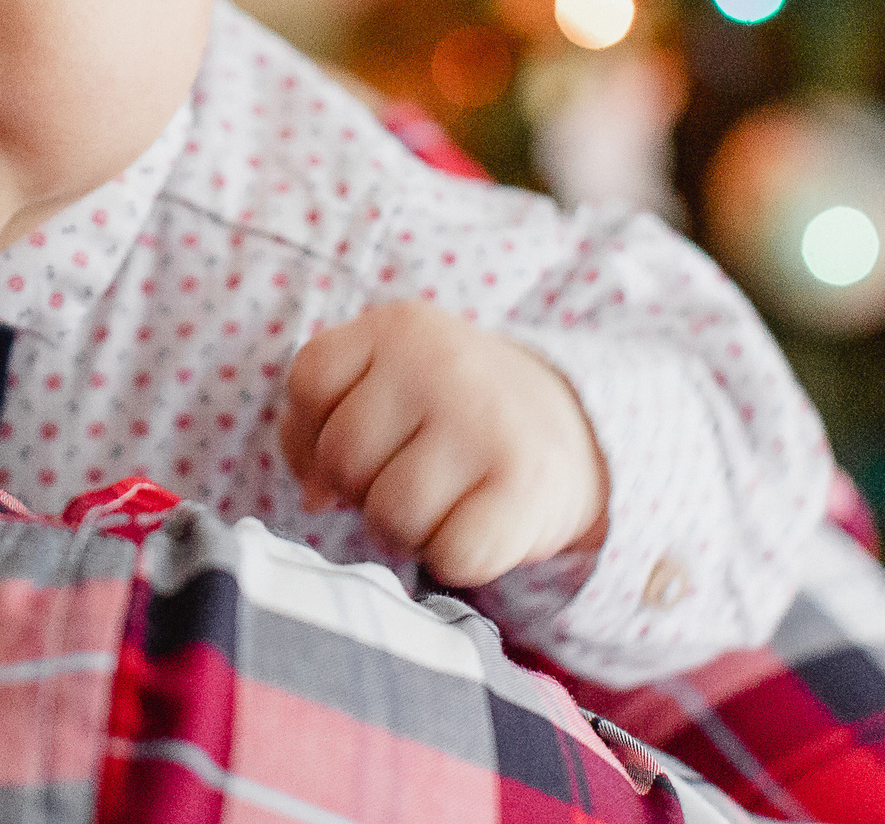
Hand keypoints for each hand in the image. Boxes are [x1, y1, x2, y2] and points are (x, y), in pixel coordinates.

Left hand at [278, 300, 610, 587]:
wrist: (574, 428)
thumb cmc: (452, 414)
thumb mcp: (387, 382)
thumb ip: (325, 419)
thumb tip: (314, 495)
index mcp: (398, 326)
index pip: (309, 382)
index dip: (312, 432)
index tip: (358, 443)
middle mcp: (439, 362)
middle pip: (341, 456)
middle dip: (362, 487)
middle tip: (409, 475)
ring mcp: (484, 421)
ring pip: (389, 515)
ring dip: (407, 529)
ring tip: (444, 499)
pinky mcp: (523, 485)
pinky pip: (448, 556)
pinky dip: (454, 557)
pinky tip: (478, 522)